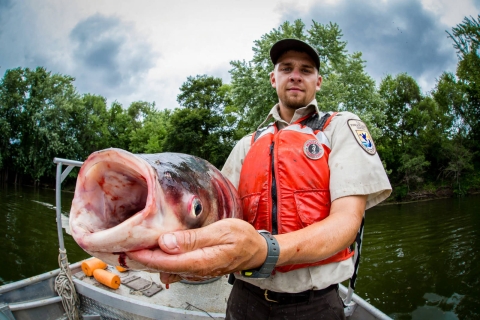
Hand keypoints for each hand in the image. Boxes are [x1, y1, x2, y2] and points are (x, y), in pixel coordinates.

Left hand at [126, 218, 267, 283]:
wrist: (256, 251)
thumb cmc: (242, 239)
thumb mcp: (221, 232)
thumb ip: (193, 239)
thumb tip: (166, 242)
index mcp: (201, 261)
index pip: (166, 261)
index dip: (146, 256)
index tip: (129, 248)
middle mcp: (195, 269)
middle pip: (162, 266)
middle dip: (142, 257)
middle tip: (124, 245)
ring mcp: (195, 270)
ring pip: (166, 267)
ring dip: (150, 258)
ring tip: (135, 244)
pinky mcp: (195, 267)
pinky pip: (174, 266)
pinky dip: (161, 258)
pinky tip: (154, 249)